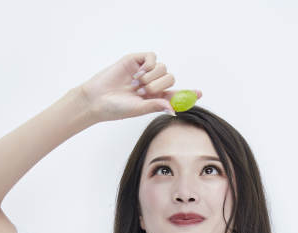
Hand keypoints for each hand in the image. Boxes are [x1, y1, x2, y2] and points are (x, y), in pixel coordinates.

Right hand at [80, 51, 201, 122]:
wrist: (97, 99)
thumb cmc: (116, 109)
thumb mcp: (139, 109)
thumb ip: (156, 105)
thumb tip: (174, 109)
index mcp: (154, 99)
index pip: (175, 95)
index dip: (188, 94)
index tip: (199, 93)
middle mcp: (151, 85)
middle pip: (171, 78)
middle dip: (161, 85)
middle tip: (145, 91)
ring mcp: (144, 72)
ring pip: (163, 68)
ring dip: (153, 77)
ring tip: (137, 85)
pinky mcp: (136, 61)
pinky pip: (153, 57)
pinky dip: (150, 64)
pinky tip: (139, 73)